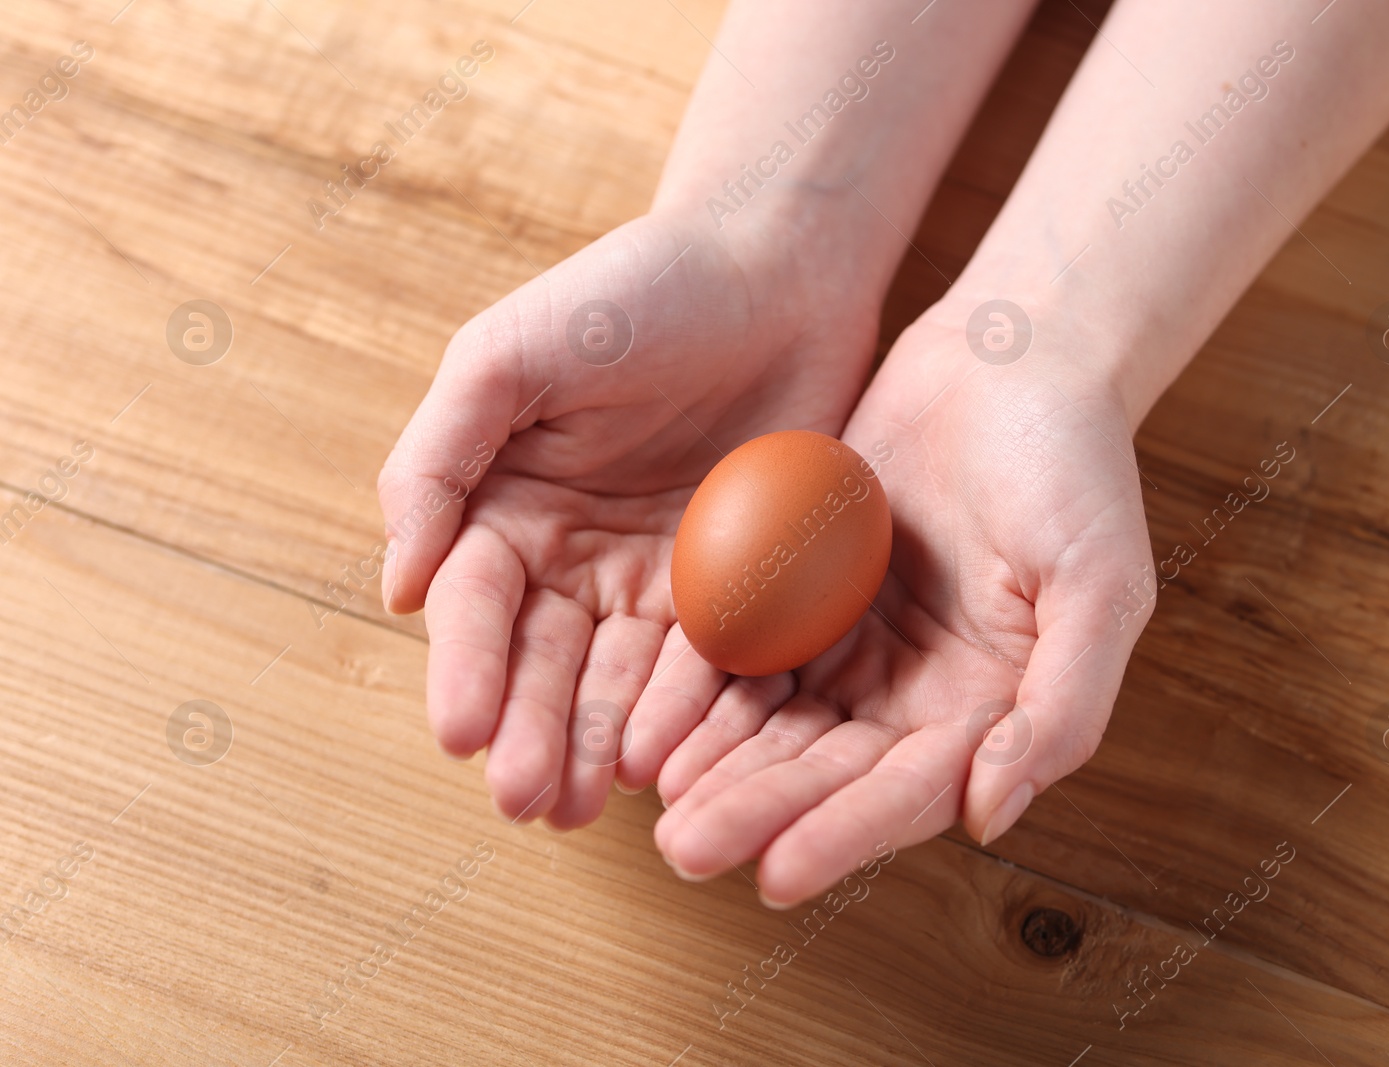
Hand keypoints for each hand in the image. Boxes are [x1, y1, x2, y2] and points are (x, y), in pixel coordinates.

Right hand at [377, 208, 879, 827]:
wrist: (775, 268)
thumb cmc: (634, 292)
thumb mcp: (512, 352)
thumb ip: (439, 458)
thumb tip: (396, 587)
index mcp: (504, 506)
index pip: (475, 605)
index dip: (466, 669)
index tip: (462, 734)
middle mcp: (571, 557)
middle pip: (543, 662)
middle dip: (532, 732)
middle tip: (527, 803)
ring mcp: (653, 578)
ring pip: (618, 680)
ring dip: (599, 745)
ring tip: (586, 807)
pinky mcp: (735, 586)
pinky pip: (708, 660)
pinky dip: (686, 709)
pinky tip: (670, 760)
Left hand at [633, 295, 1156, 903]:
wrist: (1010, 357)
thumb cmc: (1073, 464)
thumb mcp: (1100, 582)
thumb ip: (1061, 705)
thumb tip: (991, 813)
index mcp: (991, 708)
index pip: (910, 791)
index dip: (845, 834)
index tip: (775, 874)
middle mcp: (919, 694)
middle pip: (830, 772)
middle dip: (759, 812)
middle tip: (685, 849)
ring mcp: (858, 646)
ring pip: (778, 726)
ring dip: (720, 767)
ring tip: (658, 800)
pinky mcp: (807, 596)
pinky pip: (748, 655)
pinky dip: (704, 691)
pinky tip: (655, 718)